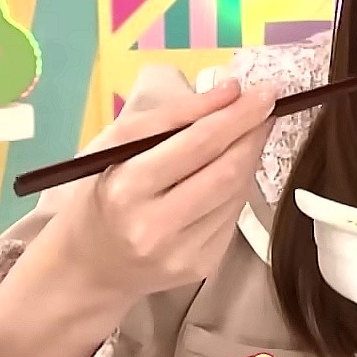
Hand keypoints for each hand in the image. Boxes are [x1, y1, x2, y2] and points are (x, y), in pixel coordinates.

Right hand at [50, 76, 278, 301]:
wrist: (90, 265)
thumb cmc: (100, 192)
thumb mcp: (116, 144)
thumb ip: (173, 115)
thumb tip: (231, 91)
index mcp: (127, 188)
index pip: (198, 144)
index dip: (237, 115)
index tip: (265, 91)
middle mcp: (155, 226)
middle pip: (226, 171)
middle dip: (253, 132)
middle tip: (267, 105)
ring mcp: (182, 253)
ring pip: (236, 193)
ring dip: (249, 157)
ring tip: (247, 133)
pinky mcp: (201, 265)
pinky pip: (233, 216)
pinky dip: (238, 187)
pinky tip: (229, 172)